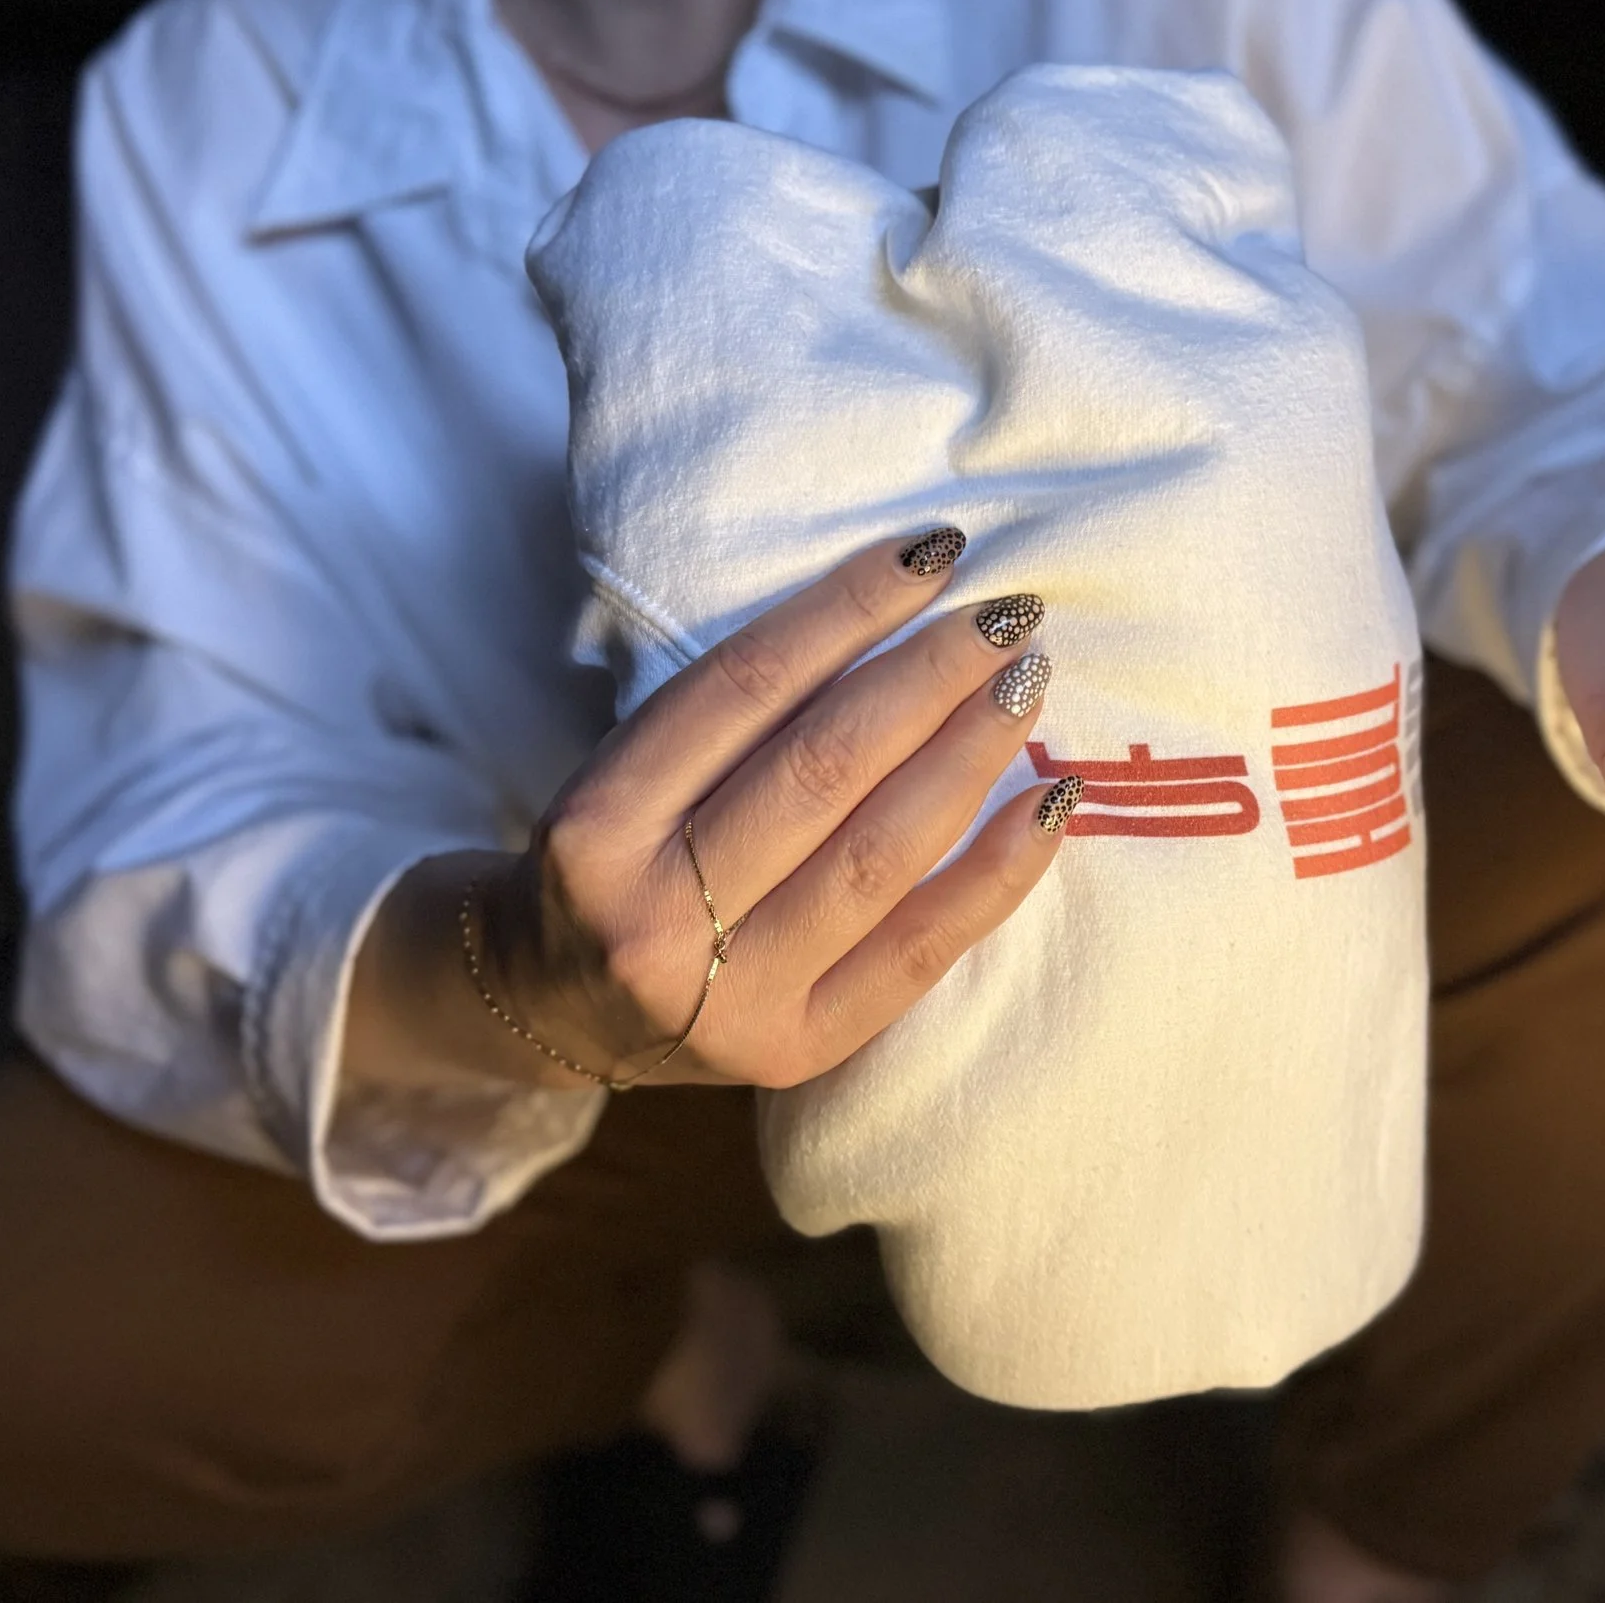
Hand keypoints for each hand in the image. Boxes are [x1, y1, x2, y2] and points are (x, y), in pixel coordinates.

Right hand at [484, 530, 1075, 1088]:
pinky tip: (1049, 803)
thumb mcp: (625, 772)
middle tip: (1009, 616)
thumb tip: (896, 606)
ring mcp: (728, 995)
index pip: (746, 688)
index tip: (933, 554)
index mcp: (598, 823)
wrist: (556, 1012)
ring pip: (878, 852)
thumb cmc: (614, 859)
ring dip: (970, 753)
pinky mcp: (796, 1050)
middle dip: (930, 676)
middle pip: (823, 766)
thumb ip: (732, 714)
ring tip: (1026, 685)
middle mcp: (655, 914)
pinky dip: (997, 872)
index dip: (848, 607)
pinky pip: (920, 951)